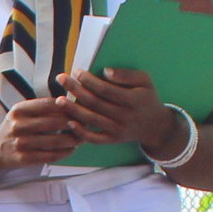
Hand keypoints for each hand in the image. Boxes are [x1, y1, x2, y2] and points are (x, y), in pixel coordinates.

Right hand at [0, 93, 81, 168]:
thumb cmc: (16, 127)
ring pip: (54, 141)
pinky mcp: (23, 158)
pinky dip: (63, 153)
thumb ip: (43, 107)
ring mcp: (19, 143)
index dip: (67, 106)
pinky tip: (71, 150)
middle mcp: (17, 126)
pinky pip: (49, 155)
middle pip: (54, 122)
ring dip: (72, 140)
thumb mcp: (23, 112)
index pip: (49, 104)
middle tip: (87, 124)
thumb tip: (73, 102)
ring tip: (81, 138)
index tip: (80, 108)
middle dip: (74, 124)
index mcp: (19, 110)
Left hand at [60, 65, 182, 153]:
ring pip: (91, 119)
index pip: (106, 89)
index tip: (77, 72)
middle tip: (60, 79)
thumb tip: (105, 71)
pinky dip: (81, 132)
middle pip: (95, 103)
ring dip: (73, 110)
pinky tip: (69, 122)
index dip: (89, 81)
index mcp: (133, 99)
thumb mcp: (145, 81)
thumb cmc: (146, 98)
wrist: (154, 125)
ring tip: (58, 100)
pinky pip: (94, 138)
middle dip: (76, 90)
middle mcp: (125, 116)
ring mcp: (117, 130)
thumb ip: (127, 75)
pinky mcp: (112, 140)